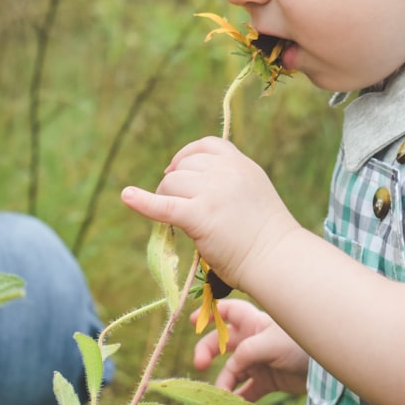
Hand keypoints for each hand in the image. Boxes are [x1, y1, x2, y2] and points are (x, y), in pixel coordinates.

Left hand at [121, 137, 300, 288]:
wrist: (277, 258)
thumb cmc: (267, 234)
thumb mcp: (252, 190)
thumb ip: (228, 179)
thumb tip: (190, 179)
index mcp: (240, 163)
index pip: (204, 146)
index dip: (185, 157)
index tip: (177, 171)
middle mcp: (225, 172)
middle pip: (183, 167)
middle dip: (176, 184)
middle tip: (179, 205)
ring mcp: (212, 192)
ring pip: (171, 183)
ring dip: (166, 197)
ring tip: (176, 218)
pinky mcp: (199, 216)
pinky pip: (163, 205)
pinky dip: (142, 201)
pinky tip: (127, 196)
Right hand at [192, 299, 307, 401]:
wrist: (324, 371)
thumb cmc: (299, 346)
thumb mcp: (270, 343)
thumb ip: (246, 352)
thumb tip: (229, 367)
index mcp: (253, 323)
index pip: (228, 312)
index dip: (211, 314)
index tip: (193, 321)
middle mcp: (252, 341)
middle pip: (222, 344)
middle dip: (208, 352)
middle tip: (199, 364)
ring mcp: (258, 362)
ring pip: (232, 370)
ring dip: (224, 382)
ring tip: (223, 395)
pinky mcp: (266, 381)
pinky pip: (247, 390)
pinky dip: (239, 398)